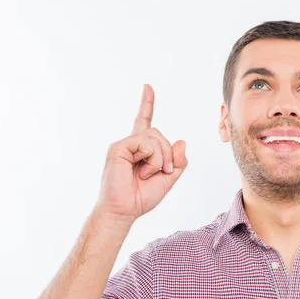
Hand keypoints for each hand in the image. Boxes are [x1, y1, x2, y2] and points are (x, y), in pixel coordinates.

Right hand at [95, 84, 187, 223]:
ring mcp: (124, 144)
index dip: (147, 104)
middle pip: (160, 134)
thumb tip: (181, 141)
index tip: (147, 87)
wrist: (124, 211)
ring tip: (148, 174)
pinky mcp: (118, 148)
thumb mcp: (168, 178)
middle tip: (163, 172)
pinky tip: (141, 172)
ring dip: (161, 158)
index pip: (144, 121)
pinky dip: (152, 158)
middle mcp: (131, 143)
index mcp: (141, 148)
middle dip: (168, 155)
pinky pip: (146, 142)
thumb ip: (178, 160)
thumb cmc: (142, 196)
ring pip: (155, 137)